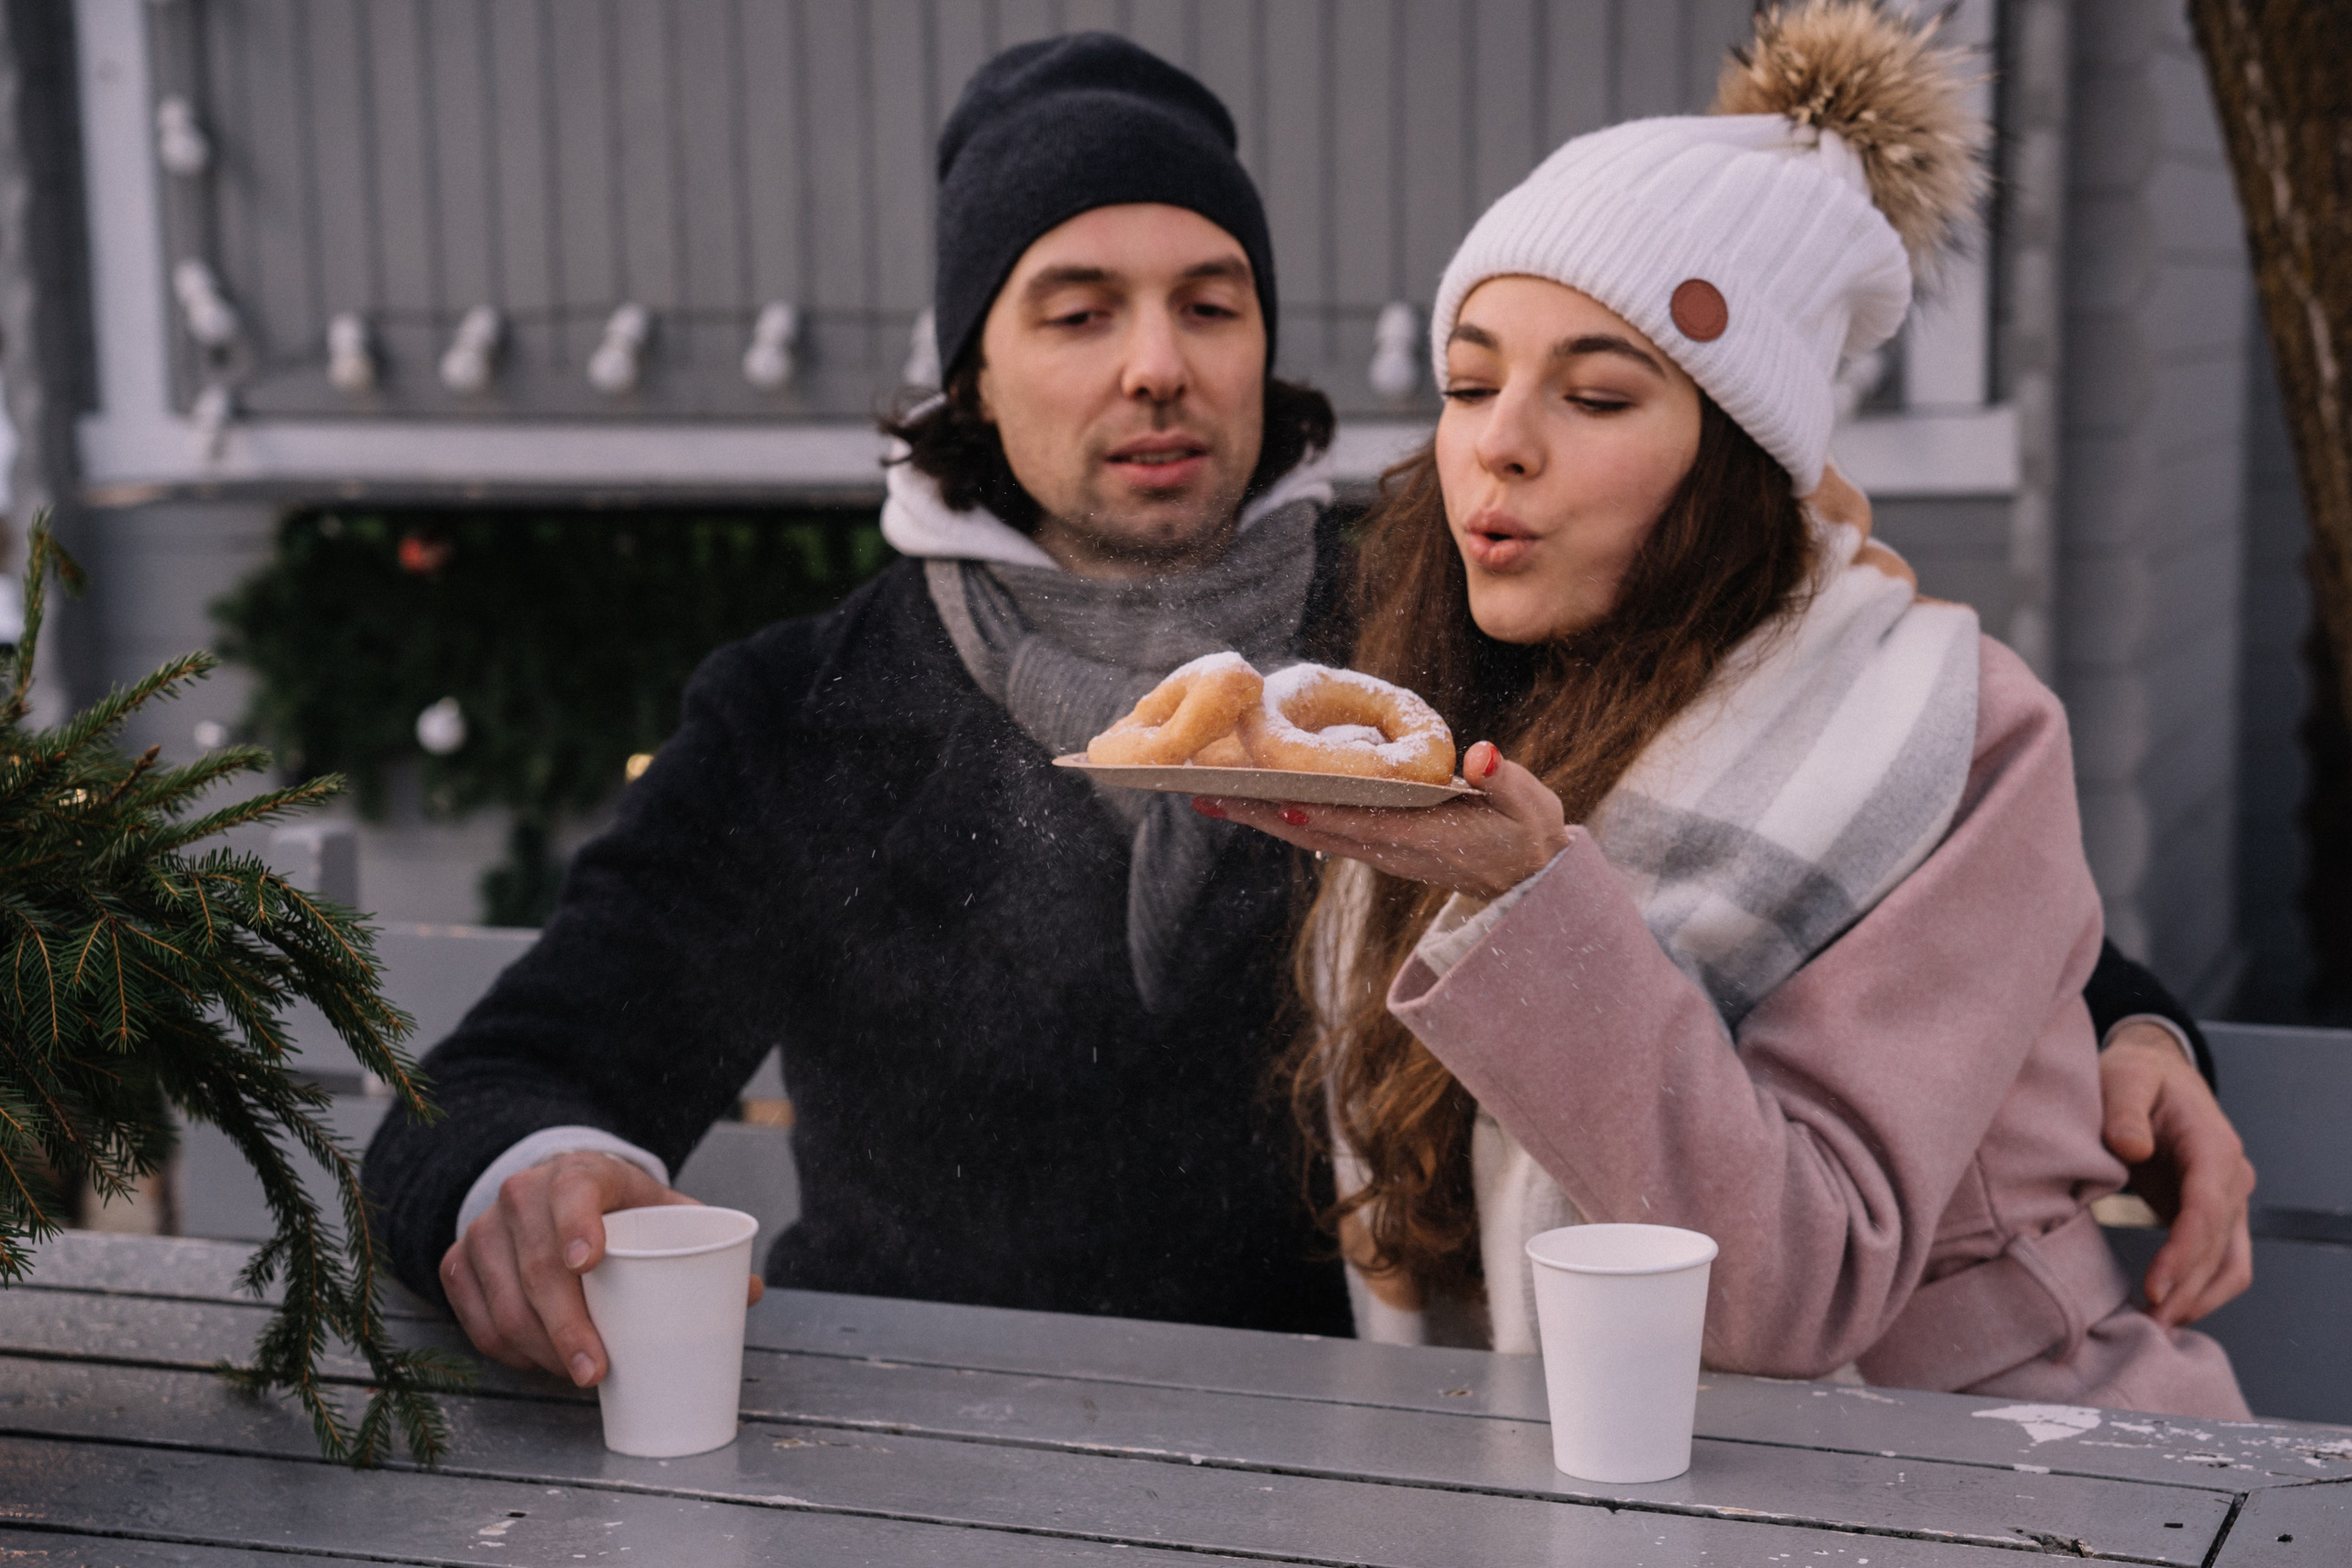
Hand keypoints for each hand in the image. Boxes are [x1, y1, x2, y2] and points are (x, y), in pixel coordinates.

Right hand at [439, 1151, 764, 1385]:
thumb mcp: (661, 1209)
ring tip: (578, 1374)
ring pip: (504, 1303)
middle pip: (537, 1266)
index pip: (573, 1191)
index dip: (576, 1225)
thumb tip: (754, 1291)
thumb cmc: (621, 1207)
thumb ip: (702, 1241)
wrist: (557, 1187)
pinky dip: (508, 1351)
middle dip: (566, 1326)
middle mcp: (523, 1193)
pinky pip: (477, 1320)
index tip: (590, 1263)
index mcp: (580, 1171)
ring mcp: (484, 1227)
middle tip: (595, 1370)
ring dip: (538, 1351)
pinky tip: (539, 1363)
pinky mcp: (459, 1261)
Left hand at [1193, 741, 1571, 898]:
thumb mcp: (1530, 806)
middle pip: (1316, 830)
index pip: (1365, 823)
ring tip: (1206, 796)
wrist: (1524, 880)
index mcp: (1425, 835)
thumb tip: (1482, 756)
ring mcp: (1377, 849)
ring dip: (1257, 816)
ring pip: (1308, 833)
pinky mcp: (1372, 844)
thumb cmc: (1527, 833)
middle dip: (1262, 814)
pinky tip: (1245, 800)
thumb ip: (1506, 781)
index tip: (1278, 801)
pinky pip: (1316, 830)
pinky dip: (1278, 815)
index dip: (1321, 813)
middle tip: (1207, 796)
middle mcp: (1390, 847)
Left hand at [2100, 1023, 2255, 1325]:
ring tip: (2156, 1329)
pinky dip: (2199, 1290)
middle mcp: (2231, 1178)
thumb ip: (2124, 1111)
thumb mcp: (2124, 1077)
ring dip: (2198, 1300)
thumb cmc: (2137, 1076)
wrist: (2158, 1072)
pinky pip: (2218, 1262)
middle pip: (2219, 1248)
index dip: (2183, 1253)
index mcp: (2213, 1145)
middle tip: (2147, 1327)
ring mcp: (2228, 1200)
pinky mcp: (2213, 1215)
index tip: (2154, 1288)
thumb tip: (2129, 1148)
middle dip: (2186, 1290)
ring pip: (2229, 1265)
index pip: (2207, 1210)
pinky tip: (2166, 1310)